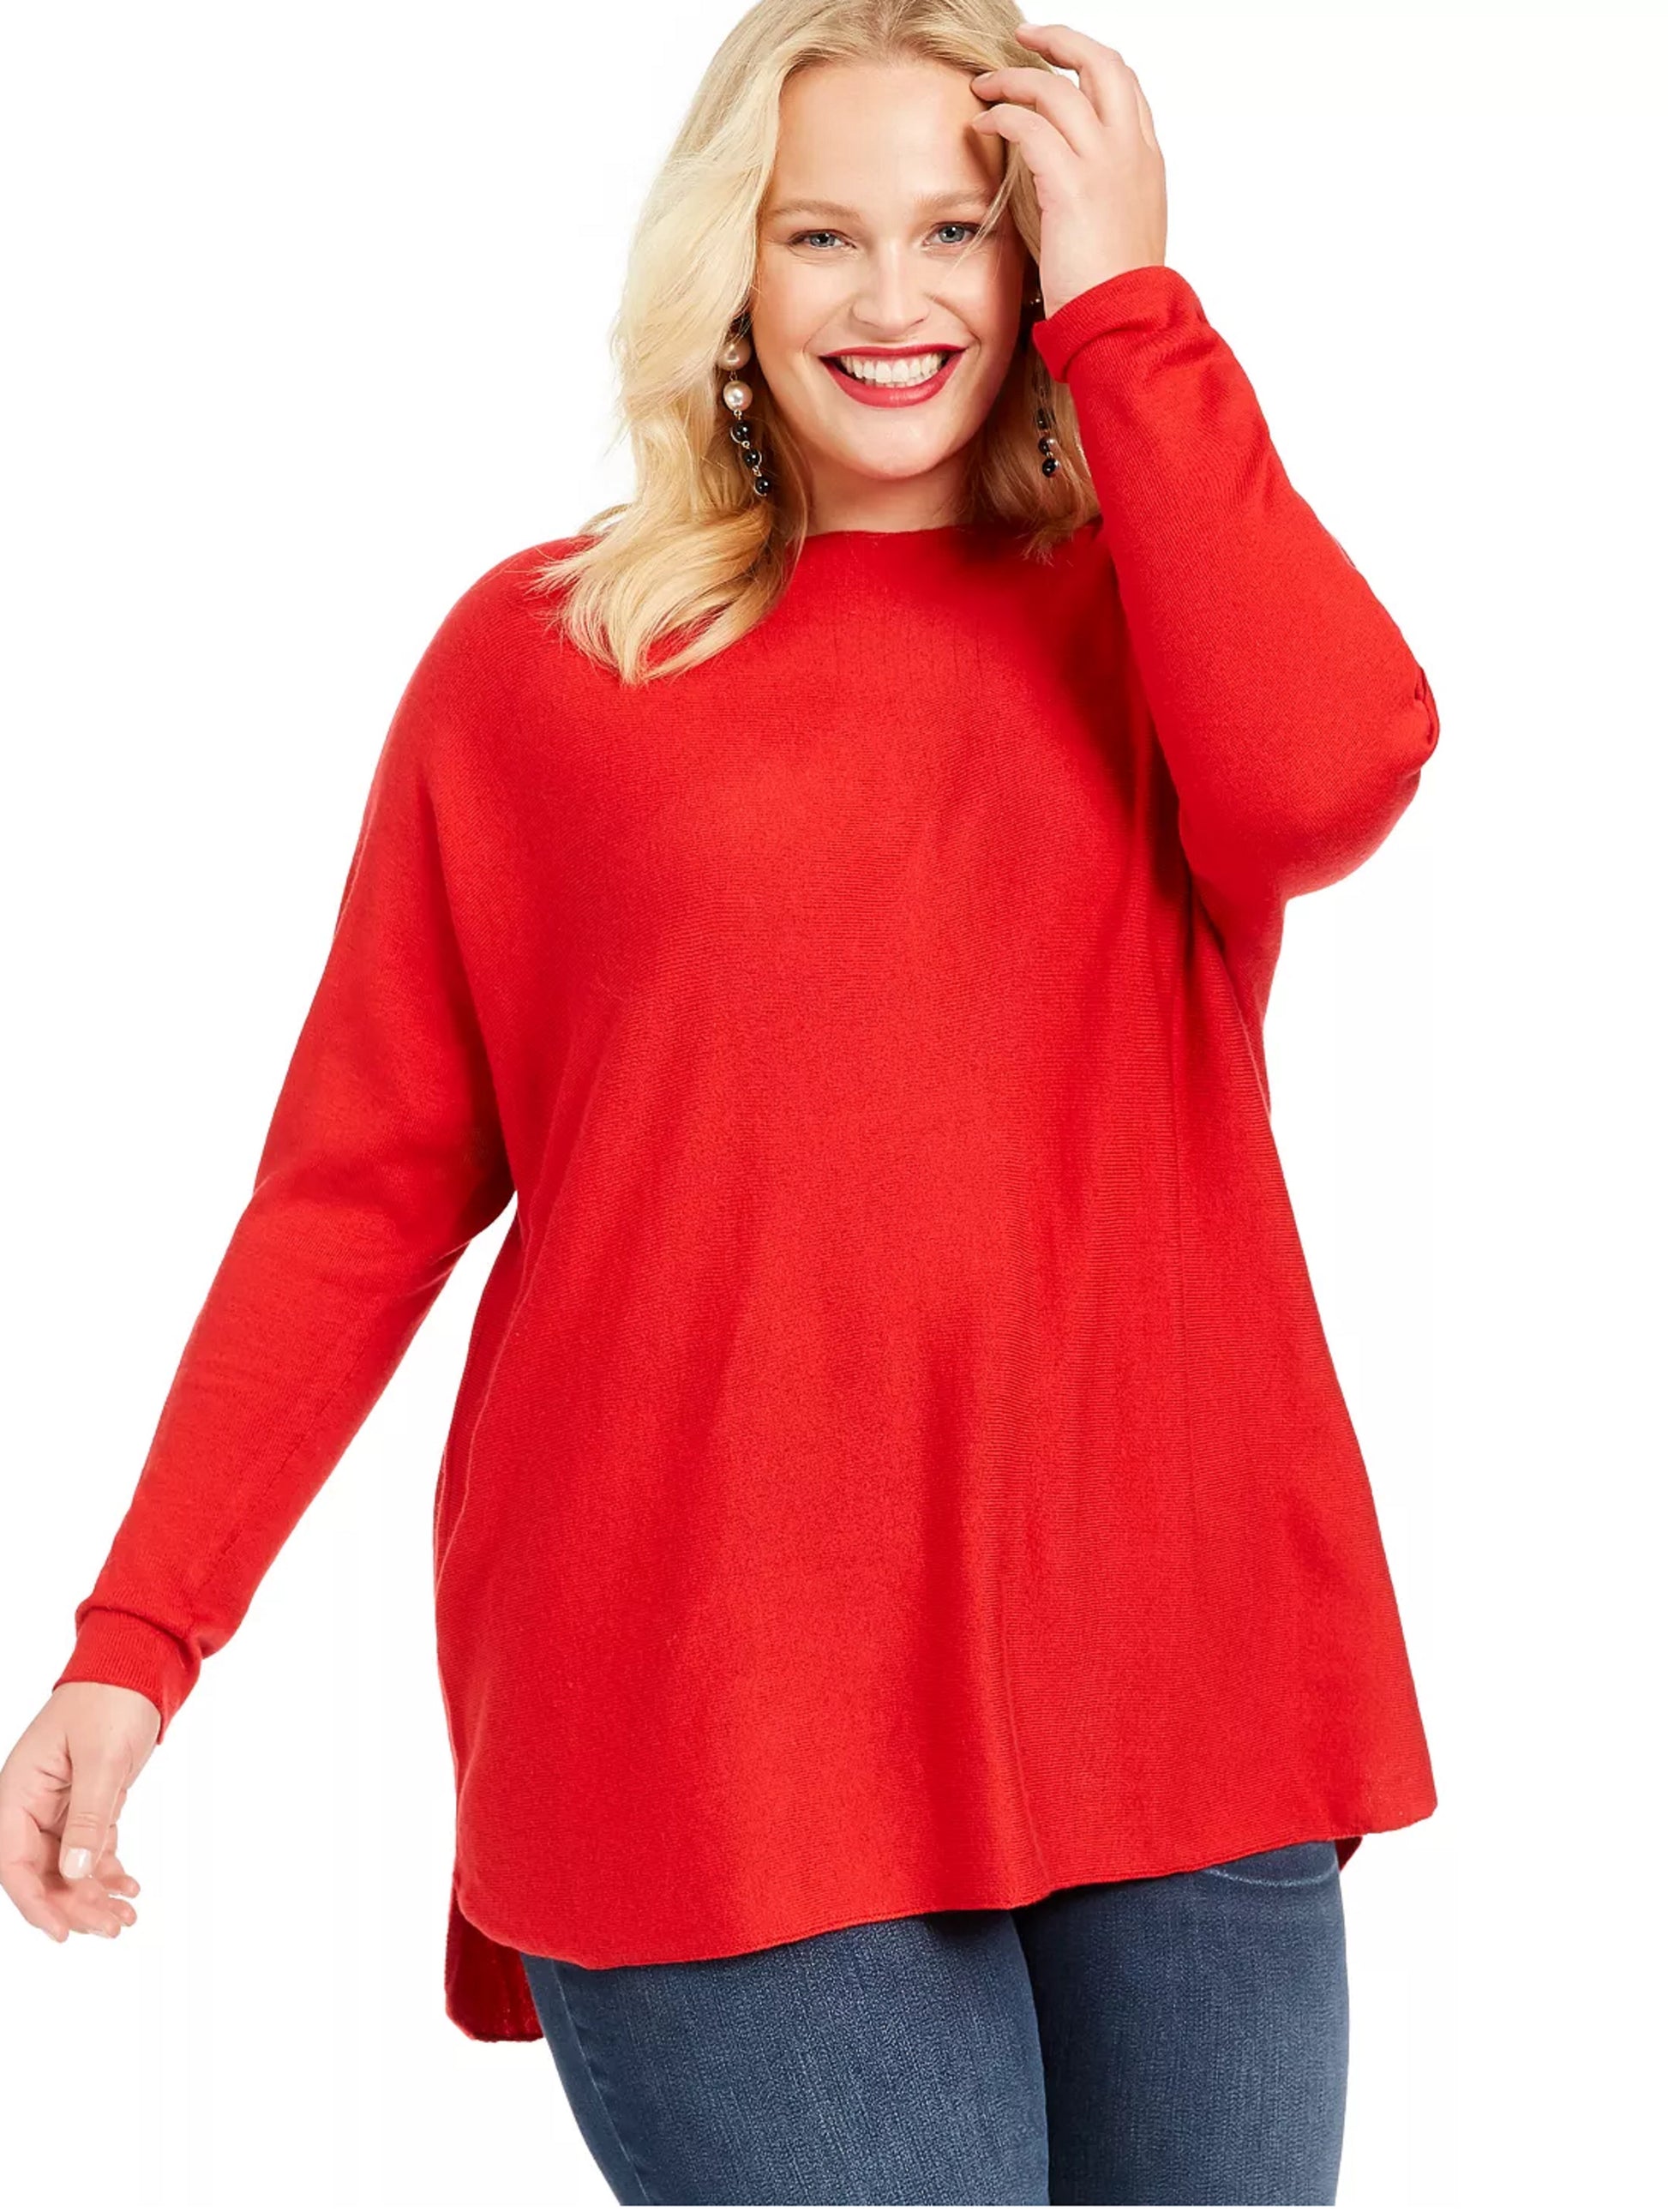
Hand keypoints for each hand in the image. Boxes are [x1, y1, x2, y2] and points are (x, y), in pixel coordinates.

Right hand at [0, 1682, 157, 1941]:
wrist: (136, 1666)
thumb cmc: (110, 1700)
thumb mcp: (102, 1759)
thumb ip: (89, 1816)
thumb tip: (75, 1873)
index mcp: (19, 1790)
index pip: (13, 1862)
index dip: (34, 1902)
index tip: (62, 1933)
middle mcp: (32, 1804)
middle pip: (42, 1872)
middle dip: (74, 1904)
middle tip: (113, 1927)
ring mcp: (58, 1807)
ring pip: (67, 1868)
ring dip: (93, 1895)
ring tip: (127, 1916)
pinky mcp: (86, 1806)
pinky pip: (89, 1850)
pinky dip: (107, 1871)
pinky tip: (129, 1888)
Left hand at [970, 21, 1167, 318]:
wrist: (1126, 324)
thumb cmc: (1117, 292)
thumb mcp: (1122, 232)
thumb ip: (1107, 196)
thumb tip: (1076, 191)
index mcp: (1146, 160)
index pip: (1124, 86)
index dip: (1089, 64)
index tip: (1059, 62)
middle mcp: (1131, 151)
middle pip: (1102, 63)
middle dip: (1060, 40)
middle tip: (1024, 39)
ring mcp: (1105, 165)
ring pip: (1058, 89)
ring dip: (1015, 78)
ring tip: (984, 85)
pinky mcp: (1071, 186)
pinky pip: (1030, 127)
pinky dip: (1002, 116)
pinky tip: (983, 123)